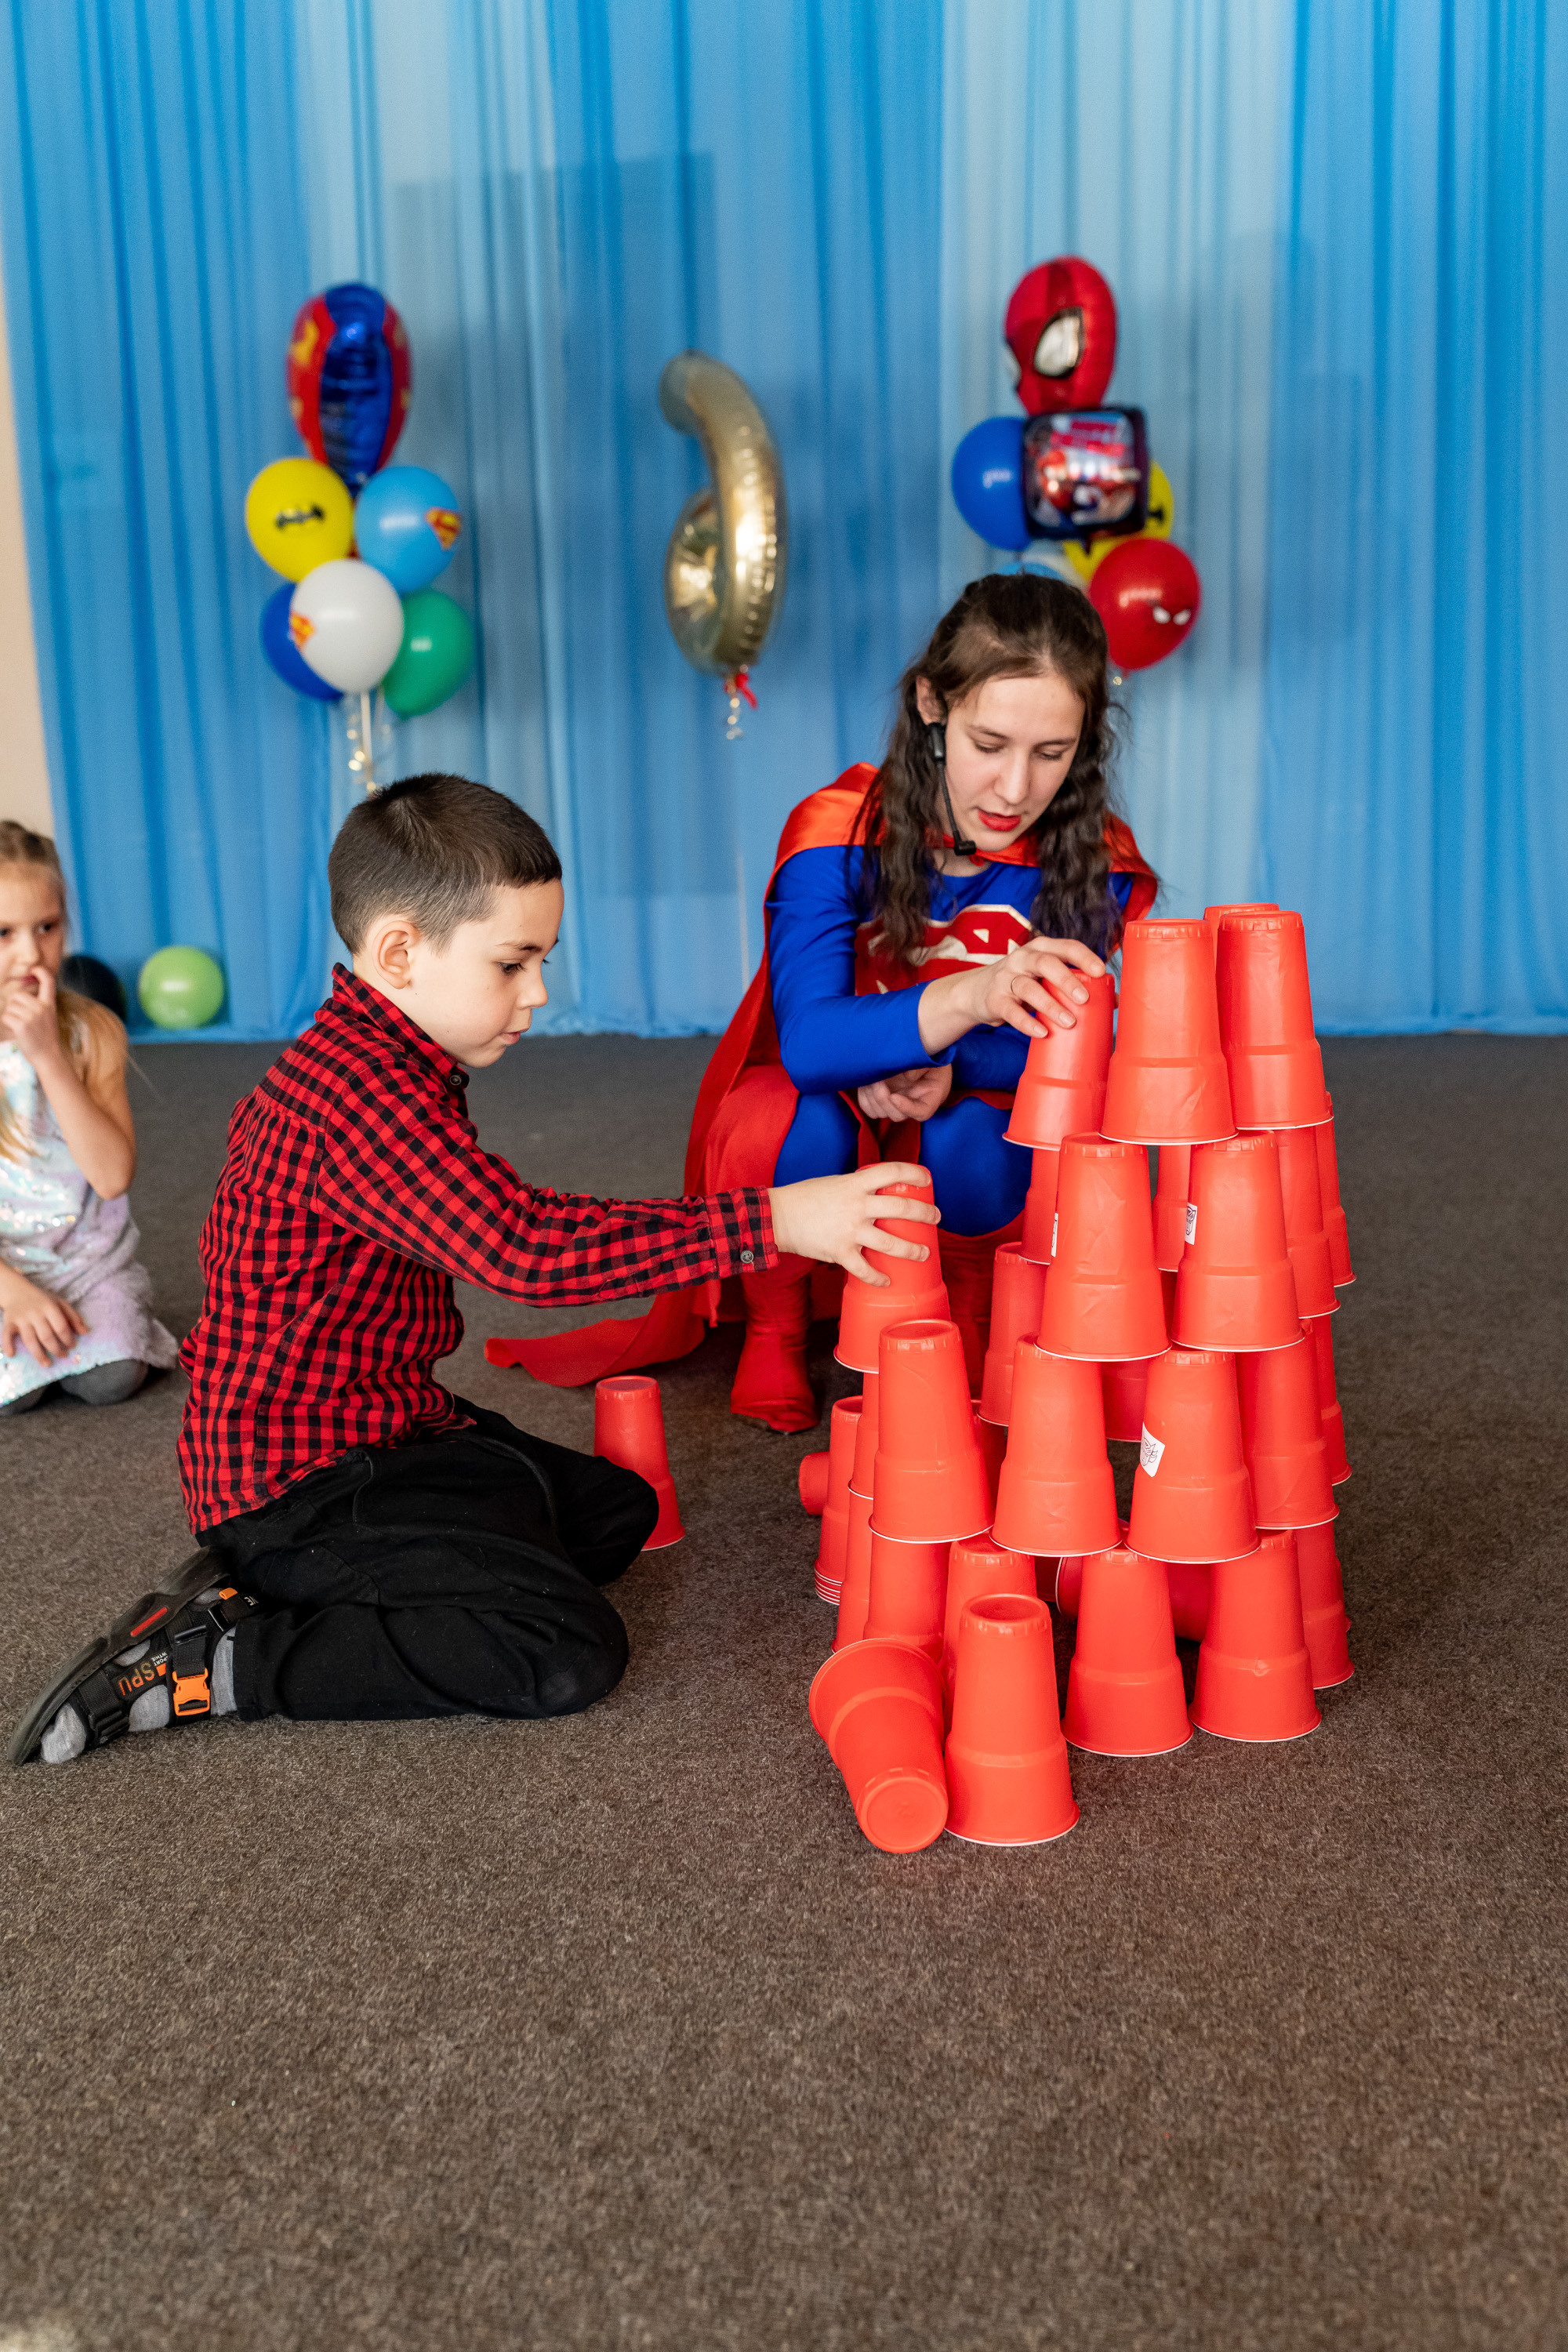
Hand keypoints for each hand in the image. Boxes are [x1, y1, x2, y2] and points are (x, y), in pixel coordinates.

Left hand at [0, 966, 63, 1068]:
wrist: (48, 1057)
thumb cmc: (46, 1038)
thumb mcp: (48, 1017)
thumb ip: (39, 1005)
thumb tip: (21, 995)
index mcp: (49, 1004)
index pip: (49, 981)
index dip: (41, 971)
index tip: (34, 969)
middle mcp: (41, 1007)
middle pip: (18, 995)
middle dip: (15, 1005)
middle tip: (22, 1018)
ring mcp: (31, 1016)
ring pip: (10, 1006)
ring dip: (11, 1015)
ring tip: (21, 1026)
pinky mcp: (21, 1024)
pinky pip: (6, 1016)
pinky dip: (7, 1023)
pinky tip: (15, 1030)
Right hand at [0, 1272, 85, 1365]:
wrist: (17, 1291)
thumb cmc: (42, 1300)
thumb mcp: (60, 1303)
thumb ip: (73, 1317)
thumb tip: (85, 1332)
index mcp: (49, 1307)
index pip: (61, 1327)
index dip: (68, 1339)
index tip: (72, 1346)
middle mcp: (35, 1313)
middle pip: (46, 1336)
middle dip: (56, 1349)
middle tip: (63, 1355)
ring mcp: (21, 1319)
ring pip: (29, 1340)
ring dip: (38, 1354)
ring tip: (47, 1364)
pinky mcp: (9, 1322)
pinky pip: (6, 1335)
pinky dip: (7, 1345)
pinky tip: (12, 1354)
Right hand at [768, 1161, 940, 1285]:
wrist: (777, 1217)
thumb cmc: (804, 1197)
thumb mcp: (834, 1183)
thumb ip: (857, 1188)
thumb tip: (879, 1195)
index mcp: (855, 1184)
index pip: (892, 1171)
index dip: (914, 1172)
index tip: (927, 1178)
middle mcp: (856, 1206)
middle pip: (901, 1208)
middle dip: (924, 1213)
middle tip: (935, 1217)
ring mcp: (850, 1231)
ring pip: (891, 1244)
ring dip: (912, 1251)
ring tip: (924, 1253)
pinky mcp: (840, 1252)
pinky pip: (865, 1270)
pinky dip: (878, 1278)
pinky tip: (887, 1281)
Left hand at [856, 1063, 953, 1123]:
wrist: (922, 1049)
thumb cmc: (932, 1055)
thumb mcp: (933, 1057)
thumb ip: (922, 1066)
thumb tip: (907, 1077)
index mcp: (931, 1096)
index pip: (921, 1113)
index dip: (906, 1108)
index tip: (894, 1096)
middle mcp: (912, 1103)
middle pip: (896, 1115)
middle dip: (883, 1100)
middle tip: (879, 1080)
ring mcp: (896, 1103)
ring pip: (879, 1113)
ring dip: (872, 1097)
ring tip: (871, 1077)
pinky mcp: (883, 1099)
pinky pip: (869, 1107)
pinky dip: (864, 1096)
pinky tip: (866, 1080)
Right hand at [918, 935, 1106, 1053]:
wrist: (976, 992)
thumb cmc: (1024, 983)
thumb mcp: (1045, 978)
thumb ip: (1073, 984)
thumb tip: (1116, 1001)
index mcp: (1041, 949)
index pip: (1065, 947)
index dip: (1084, 957)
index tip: (1101, 972)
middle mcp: (1022, 958)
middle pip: (1046, 963)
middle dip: (1067, 980)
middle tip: (1084, 999)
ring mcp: (1006, 978)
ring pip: (1029, 988)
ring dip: (1050, 1005)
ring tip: (1069, 1022)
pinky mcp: (994, 1000)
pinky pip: (1011, 1011)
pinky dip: (1027, 1023)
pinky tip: (1041, 1033)